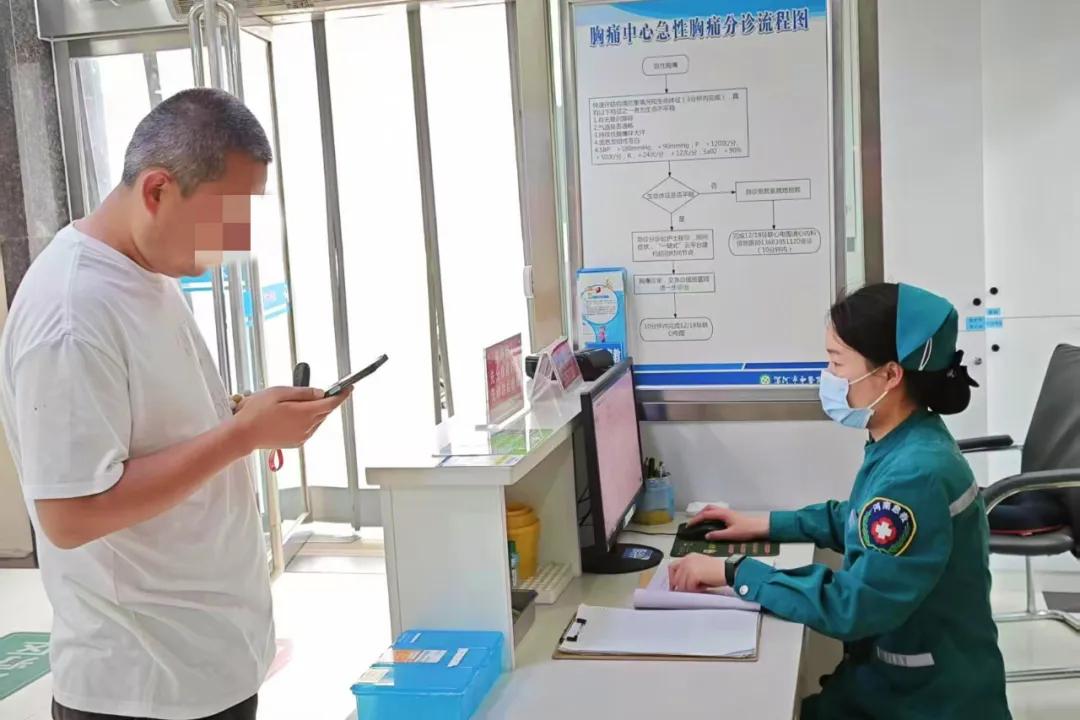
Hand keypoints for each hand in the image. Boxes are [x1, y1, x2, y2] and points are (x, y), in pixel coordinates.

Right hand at [232, 386, 350, 450]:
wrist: (243, 434)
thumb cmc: (257, 411)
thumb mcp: (279, 392)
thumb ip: (303, 393)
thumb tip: (320, 393)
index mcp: (304, 413)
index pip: (331, 403)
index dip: (342, 395)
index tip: (349, 388)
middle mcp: (307, 427)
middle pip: (325, 411)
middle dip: (325, 401)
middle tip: (318, 392)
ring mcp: (302, 436)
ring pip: (317, 420)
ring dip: (315, 411)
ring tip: (298, 403)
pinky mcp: (297, 442)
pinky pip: (309, 429)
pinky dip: (307, 420)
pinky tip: (293, 415)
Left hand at [668, 553, 727, 592]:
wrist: (728, 570)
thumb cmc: (718, 572)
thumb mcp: (700, 569)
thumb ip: (689, 573)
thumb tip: (681, 585)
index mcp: (689, 557)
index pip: (673, 567)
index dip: (672, 578)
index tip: (674, 587)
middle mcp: (687, 560)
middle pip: (674, 576)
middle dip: (679, 586)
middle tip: (685, 592)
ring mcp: (689, 566)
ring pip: (681, 584)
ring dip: (688, 589)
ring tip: (699, 588)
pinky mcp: (693, 574)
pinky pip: (688, 587)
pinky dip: (694, 590)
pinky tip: (702, 588)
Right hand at [688, 505, 768, 541]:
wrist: (760, 527)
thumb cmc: (747, 530)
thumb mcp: (731, 534)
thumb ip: (718, 535)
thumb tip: (706, 535)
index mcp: (722, 514)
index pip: (705, 515)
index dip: (696, 520)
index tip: (689, 525)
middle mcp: (724, 511)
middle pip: (707, 508)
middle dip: (698, 514)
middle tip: (693, 523)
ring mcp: (727, 512)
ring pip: (712, 509)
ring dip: (704, 513)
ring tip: (700, 522)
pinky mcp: (730, 515)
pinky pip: (716, 512)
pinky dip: (710, 515)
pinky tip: (711, 522)